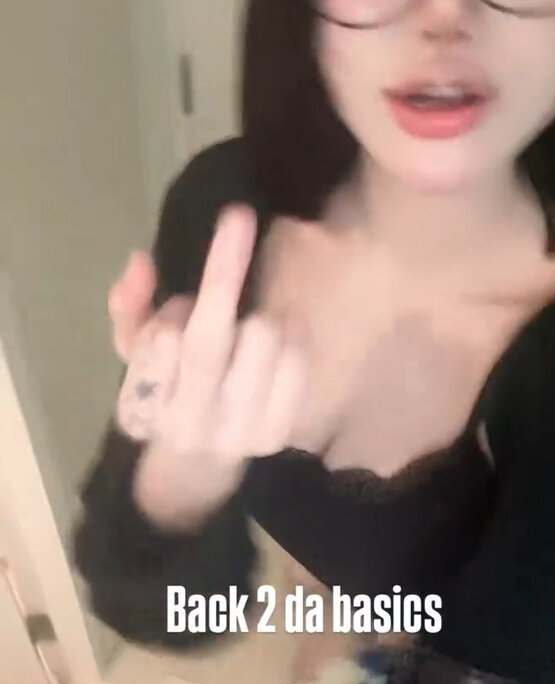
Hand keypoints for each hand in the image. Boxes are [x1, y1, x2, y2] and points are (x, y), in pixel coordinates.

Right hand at [108, 206, 308, 527]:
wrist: (196, 468)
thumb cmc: (163, 393)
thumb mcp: (132, 356)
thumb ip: (129, 307)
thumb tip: (141, 259)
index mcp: (151, 404)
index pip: (162, 343)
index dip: (174, 308)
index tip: (178, 295)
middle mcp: (193, 421)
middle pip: (210, 340)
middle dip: (224, 268)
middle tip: (236, 214)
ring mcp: (238, 431)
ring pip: (259, 339)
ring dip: (255, 315)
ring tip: (247, 324)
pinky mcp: (278, 432)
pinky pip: (296, 360)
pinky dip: (293, 333)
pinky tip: (281, 331)